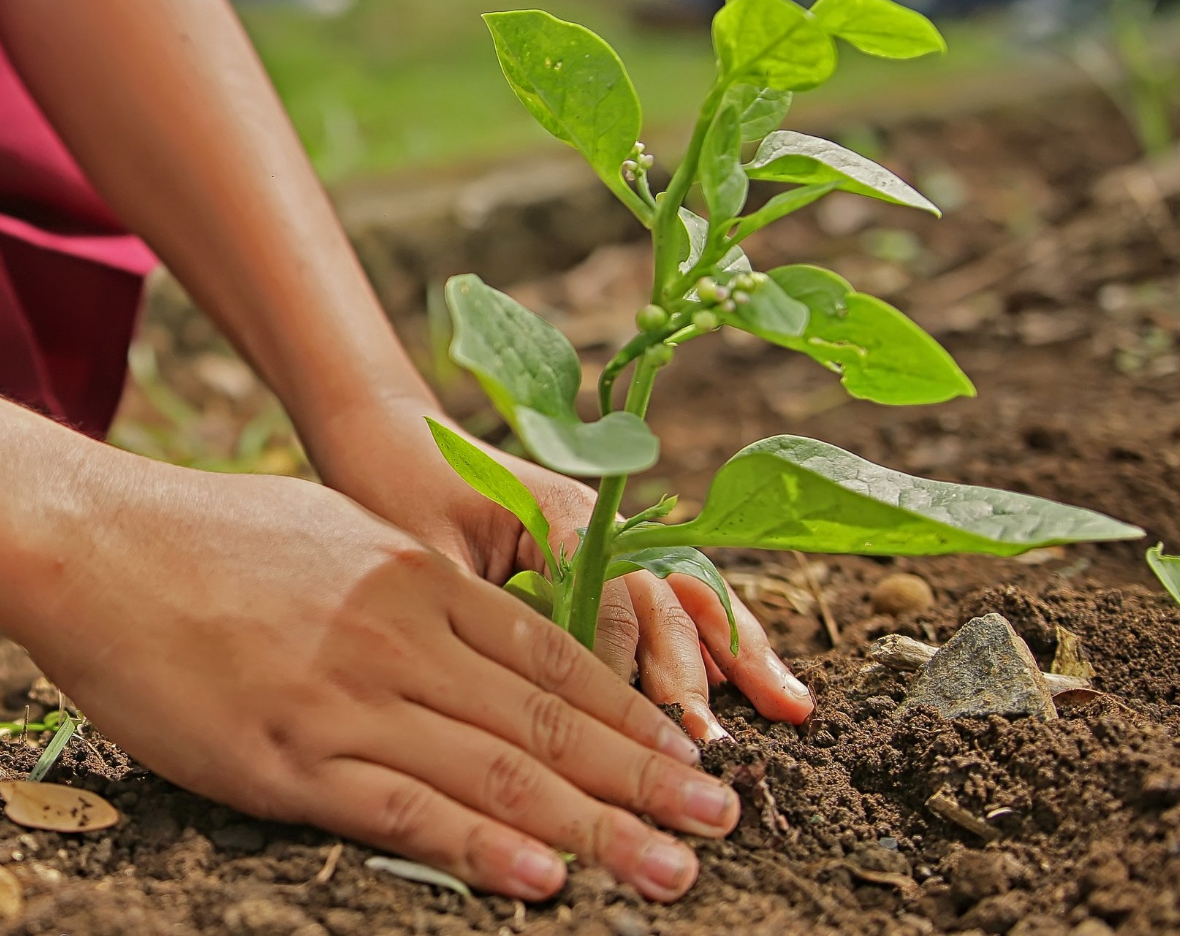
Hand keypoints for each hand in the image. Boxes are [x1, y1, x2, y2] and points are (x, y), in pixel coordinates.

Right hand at [5, 465, 738, 901]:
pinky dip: (481, 849)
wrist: (90, 543)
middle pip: (548, 722)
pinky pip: (402, 811)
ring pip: (496, 774)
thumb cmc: (201, 536)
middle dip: (645, 778)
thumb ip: (408, 583)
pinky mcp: (285, 757)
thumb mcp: (330, 532)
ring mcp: (345, 699)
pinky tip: (543, 879)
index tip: (692, 753)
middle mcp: (399, 636)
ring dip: (597, 827)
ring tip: (671, 868)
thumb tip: (470, 619)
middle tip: (722, 823)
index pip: (553, 658)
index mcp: (414, 577)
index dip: (633, 713)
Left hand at [300, 394, 813, 739]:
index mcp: (558, 514)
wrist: (388, 434)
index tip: (636, 732)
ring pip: (687, 597)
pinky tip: (752, 683)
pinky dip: (714, 639)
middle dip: (697, 674)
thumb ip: (478, 609)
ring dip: (736, 653)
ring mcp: (609, 536)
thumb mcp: (424, 552)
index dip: (624, 667)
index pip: (611, 600)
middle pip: (664, 599)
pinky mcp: (603, 554)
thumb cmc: (393, 490)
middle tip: (715, 746)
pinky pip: (669, 597)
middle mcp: (599, 523)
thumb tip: (517, 692)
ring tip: (791, 709)